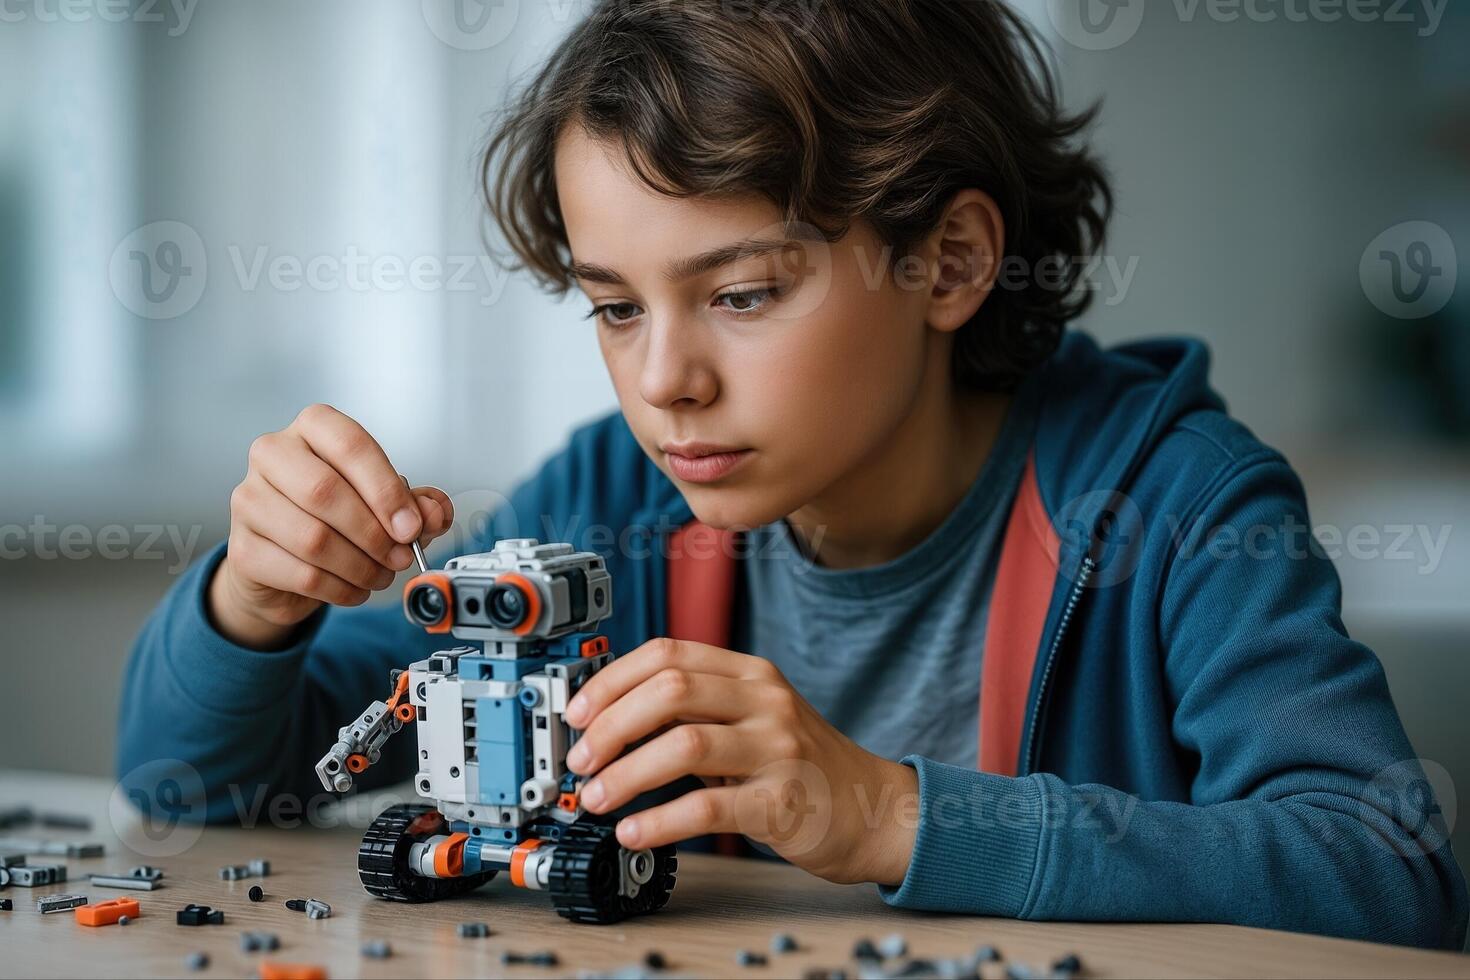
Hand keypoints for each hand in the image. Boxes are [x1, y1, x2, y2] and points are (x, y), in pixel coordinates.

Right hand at [209, 403, 454, 648]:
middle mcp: (273, 455)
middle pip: (325, 491)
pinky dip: (340, 589)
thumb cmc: (335, 516)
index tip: (412, 526)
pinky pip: (301, 574)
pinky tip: (354, 588)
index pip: (351, 445)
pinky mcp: (242, 549)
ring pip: (312, 538)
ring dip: (360, 566)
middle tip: (400, 556)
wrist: (283, 560)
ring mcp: (249, 500)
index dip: (386, 490)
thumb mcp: (385, 503)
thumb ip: (417, 504)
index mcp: (313, 428)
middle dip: (374, 533)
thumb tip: (433, 512)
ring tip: (380, 574)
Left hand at [563, 638, 919, 885]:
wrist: (875, 809)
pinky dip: (659, 820)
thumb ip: (696, 710)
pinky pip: (707, 807)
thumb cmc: (802, 766)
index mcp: (750, 673)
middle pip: (670, 689)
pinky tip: (633, 832)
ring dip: (625, 774)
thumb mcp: (752, 720)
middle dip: (610, 725)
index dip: (611, 680)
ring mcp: (777, 749)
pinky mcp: (782, 801)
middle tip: (580, 760)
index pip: (667, 653)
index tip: (578, 713)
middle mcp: (765, 701)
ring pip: (683, 745)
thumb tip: (609, 720)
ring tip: (595, 799)